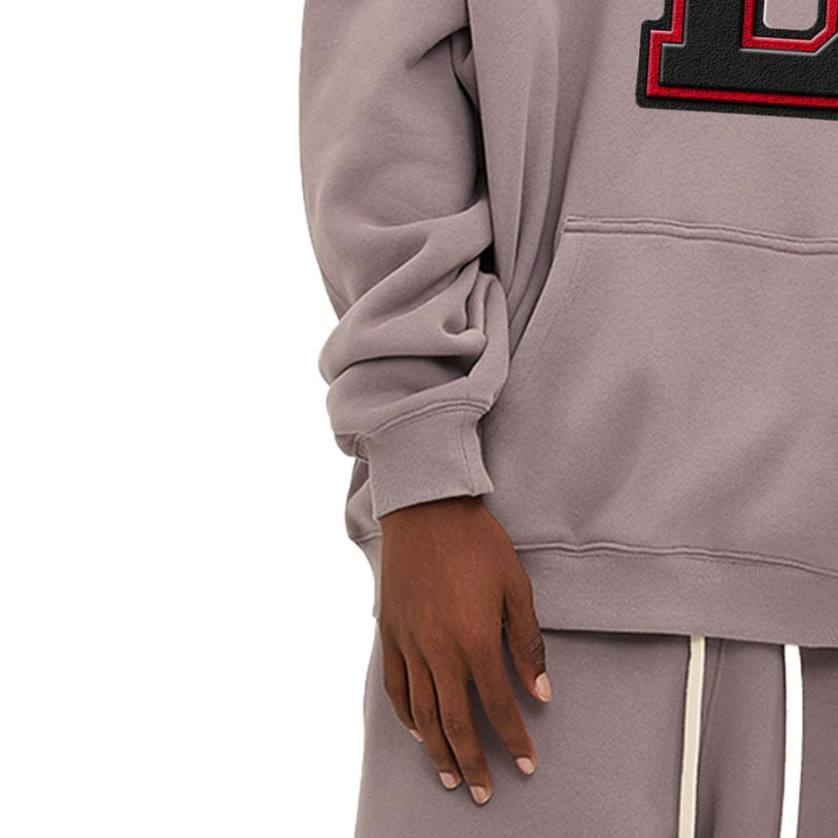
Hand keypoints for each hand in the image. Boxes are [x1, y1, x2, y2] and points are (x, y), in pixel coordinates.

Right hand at [378, 496, 550, 805]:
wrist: (427, 510)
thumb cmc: (476, 543)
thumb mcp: (515, 586)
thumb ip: (527, 643)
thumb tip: (541, 690)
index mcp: (475, 638)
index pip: (499, 705)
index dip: (514, 739)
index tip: (526, 764)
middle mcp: (439, 650)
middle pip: (455, 721)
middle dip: (473, 761)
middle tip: (483, 792)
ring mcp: (410, 643)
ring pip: (422, 712)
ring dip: (437, 749)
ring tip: (450, 775)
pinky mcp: (390, 633)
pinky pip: (395, 685)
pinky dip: (405, 714)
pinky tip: (416, 731)